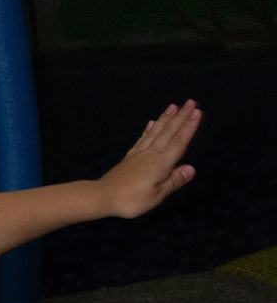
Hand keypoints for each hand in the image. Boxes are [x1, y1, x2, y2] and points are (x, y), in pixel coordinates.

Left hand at [97, 100, 200, 218]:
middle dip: (181, 116)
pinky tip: (151, 122)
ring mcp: (139, 153)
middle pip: (169, 132)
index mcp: (161, 163)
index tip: (198, 112)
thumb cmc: (132, 200)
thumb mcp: (157, 195)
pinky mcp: (130, 156)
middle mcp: (152, 154)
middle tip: (191, 102)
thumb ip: (174, 180)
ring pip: (156, 131)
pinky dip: (149, 129)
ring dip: (165, 118)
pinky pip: (142, 138)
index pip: (179, 142)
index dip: (189, 127)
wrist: (104, 196)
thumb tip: (191, 168)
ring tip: (173, 106)